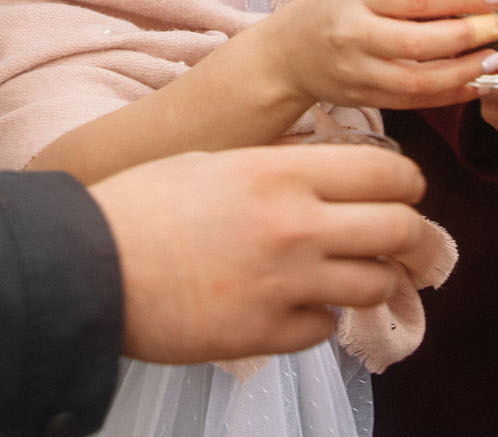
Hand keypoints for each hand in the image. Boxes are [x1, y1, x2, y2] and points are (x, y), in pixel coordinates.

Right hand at [94, 146, 429, 362]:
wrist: (86, 265)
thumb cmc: (142, 204)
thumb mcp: (218, 162)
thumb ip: (281, 169)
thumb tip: (330, 179)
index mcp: (283, 171)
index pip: (390, 171)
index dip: (407, 182)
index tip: (403, 191)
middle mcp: (296, 225)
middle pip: (401, 229)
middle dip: (411, 237)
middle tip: (403, 242)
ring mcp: (285, 284)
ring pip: (376, 284)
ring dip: (373, 281)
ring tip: (357, 277)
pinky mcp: (266, 334)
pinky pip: (325, 328)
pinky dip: (320, 319)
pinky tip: (296, 307)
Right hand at [247, 0, 497, 113]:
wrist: (285, 55)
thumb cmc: (330, 11)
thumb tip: (470, 1)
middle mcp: (353, 35)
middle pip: (418, 44)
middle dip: (467, 38)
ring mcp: (356, 72)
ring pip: (418, 81)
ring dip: (463, 73)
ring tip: (493, 61)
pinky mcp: (363, 98)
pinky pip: (412, 101)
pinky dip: (447, 95)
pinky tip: (472, 84)